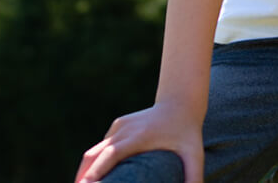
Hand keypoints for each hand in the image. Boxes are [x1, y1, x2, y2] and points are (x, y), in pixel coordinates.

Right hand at [75, 103, 203, 182]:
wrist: (180, 102)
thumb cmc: (188, 131)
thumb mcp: (194, 155)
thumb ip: (193, 176)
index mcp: (137, 137)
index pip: (109, 157)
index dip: (95, 173)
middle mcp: (123, 131)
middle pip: (93, 155)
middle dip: (82, 176)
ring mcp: (118, 128)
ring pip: (93, 151)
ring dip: (85, 171)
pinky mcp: (118, 127)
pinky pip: (101, 147)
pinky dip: (93, 163)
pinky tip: (92, 178)